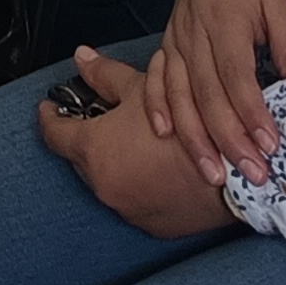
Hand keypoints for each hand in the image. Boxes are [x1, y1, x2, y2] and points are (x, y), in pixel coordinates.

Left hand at [38, 47, 236, 237]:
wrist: (234, 169)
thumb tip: (82, 59)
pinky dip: (137, 184)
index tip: (51, 108)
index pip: (53, 133)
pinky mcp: (151, 225)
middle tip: (99, 119)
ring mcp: (127, 210)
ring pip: (106, 180)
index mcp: (93, 151)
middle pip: (79, 158)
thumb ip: (105, 74)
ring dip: (113, 163)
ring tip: (134, 142)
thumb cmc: (189, 123)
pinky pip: (133, 201)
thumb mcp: (143, 87)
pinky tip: (155, 167)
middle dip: (85, 138)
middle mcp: (103, 186)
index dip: (50, 115)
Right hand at [148, 0, 285, 172]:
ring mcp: (177, 38)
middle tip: (251, 176)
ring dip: (194, 137)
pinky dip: (156, 106)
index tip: (270, 146)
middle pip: (207, 96)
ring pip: (179, 94)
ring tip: (211, 173)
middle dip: (228, 141)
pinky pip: (156, 77)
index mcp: (226, 21)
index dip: (252, 115)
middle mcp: (196, 34)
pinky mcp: (168, 40)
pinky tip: (164, 133)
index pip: (238, 78)